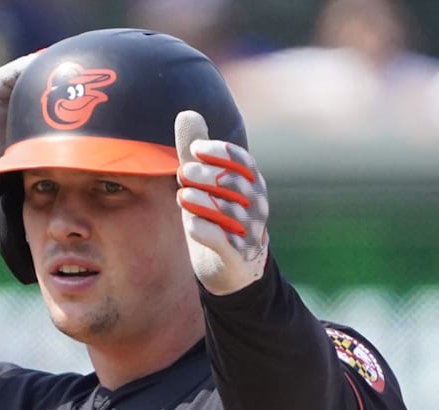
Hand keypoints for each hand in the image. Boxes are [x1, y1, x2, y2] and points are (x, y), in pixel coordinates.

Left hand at [174, 110, 270, 293]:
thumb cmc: (218, 217)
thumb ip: (195, 152)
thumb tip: (186, 112)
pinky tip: (190, 224)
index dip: (220, 153)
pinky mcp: (238, 256)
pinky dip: (206, 231)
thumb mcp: (205, 182)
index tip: (194, 149)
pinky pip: (223, 242)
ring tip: (182, 196)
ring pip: (230, 212)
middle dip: (208, 176)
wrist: (233, 267)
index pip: (242, 162)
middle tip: (183, 173)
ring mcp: (250, 232)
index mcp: (252, 183)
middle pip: (235, 185)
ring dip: (204, 202)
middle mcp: (256, 206)